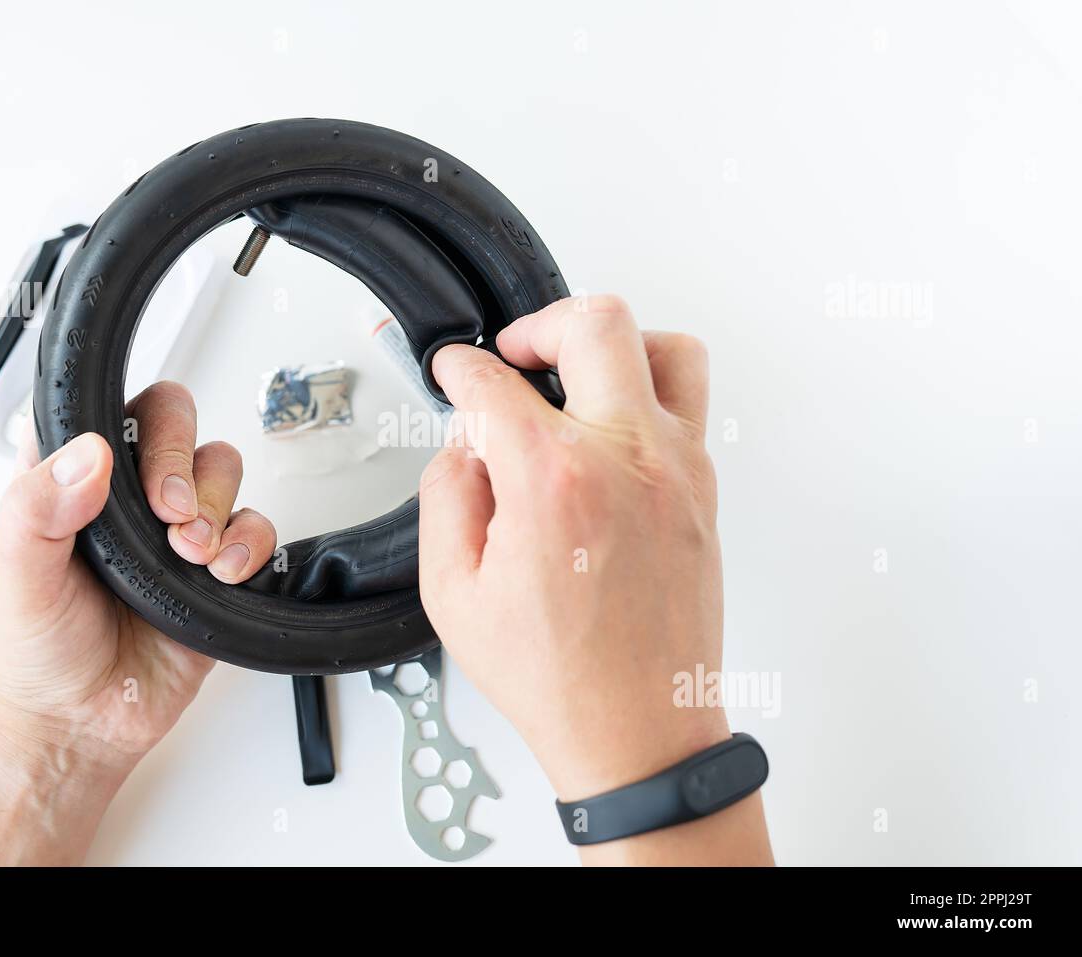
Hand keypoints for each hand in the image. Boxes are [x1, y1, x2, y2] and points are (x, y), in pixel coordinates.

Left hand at [0, 381, 275, 863]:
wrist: (78, 727)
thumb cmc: (37, 654)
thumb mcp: (19, 577)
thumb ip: (36, 508)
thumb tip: (87, 456)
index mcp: (72, 480)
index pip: (111, 406)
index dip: (132, 423)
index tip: (125, 468)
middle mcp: (128, 496)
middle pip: (180, 426)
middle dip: (184, 465)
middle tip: (169, 515)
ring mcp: (176, 531)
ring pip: (224, 470)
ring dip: (218, 506)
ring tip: (192, 554)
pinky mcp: (217, 570)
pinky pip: (257, 528)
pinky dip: (251, 543)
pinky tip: (224, 572)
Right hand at [418, 295, 771, 864]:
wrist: (640, 732)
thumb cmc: (556, 676)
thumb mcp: (452, 592)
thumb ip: (448, 495)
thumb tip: (464, 446)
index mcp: (552, 480)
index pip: (494, 384)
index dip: (459, 371)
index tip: (453, 374)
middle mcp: (625, 459)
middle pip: (596, 324)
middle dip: (540, 324)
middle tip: (514, 353)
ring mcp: (677, 470)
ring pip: (666, 347)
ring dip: (612, 345)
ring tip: (574, 374)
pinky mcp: (703, 490)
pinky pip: (686, 404)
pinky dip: (645, 392)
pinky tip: (607, 427)